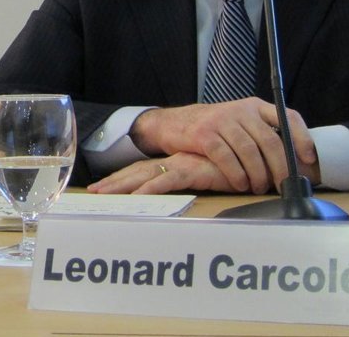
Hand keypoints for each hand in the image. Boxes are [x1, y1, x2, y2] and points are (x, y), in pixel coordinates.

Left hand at [87, 152, 241, 193]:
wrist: (254, 149)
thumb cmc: (240, 164)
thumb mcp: (216, 173)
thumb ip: (205, 177)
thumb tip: (197, 187)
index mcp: (179, 161)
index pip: (145, 169)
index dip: (124, 177)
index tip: (104, 186)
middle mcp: (176, 160)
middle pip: (138, 171)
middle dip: (115, 183)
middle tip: (93, 193)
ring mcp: (182, 163)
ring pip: (145, 174)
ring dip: (123, 185)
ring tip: (102, 196)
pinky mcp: (193, 169)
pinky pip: (167, 180)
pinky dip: (150, 190)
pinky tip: (136, 198)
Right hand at [129, 99, 315, 193]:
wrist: (173, 123)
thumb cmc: (213, 129)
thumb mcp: (239, 123)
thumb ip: (262, 134)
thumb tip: (294, 162)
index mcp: (254, 106)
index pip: (286, 116)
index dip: (301, 137)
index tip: (307, 159)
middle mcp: (240, 110)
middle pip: (270, 140)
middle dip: (280, 167)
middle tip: (283, 185)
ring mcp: (221, 120)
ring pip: (249, 151)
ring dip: (258, 175)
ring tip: (259, 187)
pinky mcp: (204, 134)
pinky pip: (226, 157)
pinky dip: (236, 174)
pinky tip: (239, 184)